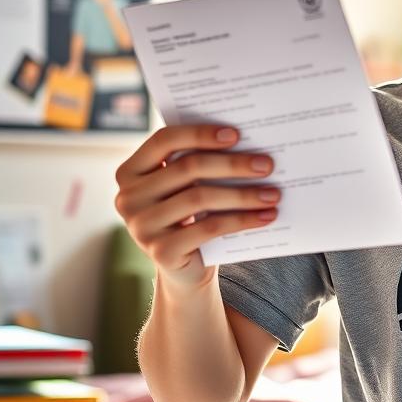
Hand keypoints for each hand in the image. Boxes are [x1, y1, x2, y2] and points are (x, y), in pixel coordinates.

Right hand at [114, 124, 279, 289]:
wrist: (186, 267)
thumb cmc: (192, 215)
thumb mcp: (189, 186)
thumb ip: (200, 163)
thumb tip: (250, 142)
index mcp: (131, 171)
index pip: (163, 140)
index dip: (199, 133)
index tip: (236, 134)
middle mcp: (127, 197)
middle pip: (188, 168)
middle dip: (233, 164)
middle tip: (268, 164)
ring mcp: (141, 226)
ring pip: (200, 198)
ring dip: (244, 194)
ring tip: (274, 193)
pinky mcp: (160, 252)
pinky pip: (209, 229)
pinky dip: (242, 220)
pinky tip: (267, 216)